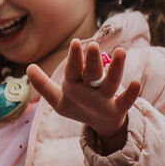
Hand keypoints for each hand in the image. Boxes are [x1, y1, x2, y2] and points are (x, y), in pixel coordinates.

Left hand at [26, 39, 141, 146]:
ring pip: (111, 81)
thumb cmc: (79, 106)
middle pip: (92, 72)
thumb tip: (29, 67)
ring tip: (121, 51)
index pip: (74, 69)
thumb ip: (43, 85)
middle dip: (92, 60)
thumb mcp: (58, 99)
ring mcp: (106, 97)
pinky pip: (125, 101)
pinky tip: (136, 82)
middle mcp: (92, 86)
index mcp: (76, 82)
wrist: (98, 123)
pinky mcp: (117, 109)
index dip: (74, 58)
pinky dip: (131, 93)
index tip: (75, 42)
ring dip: (116, 68)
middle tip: (92, 45)